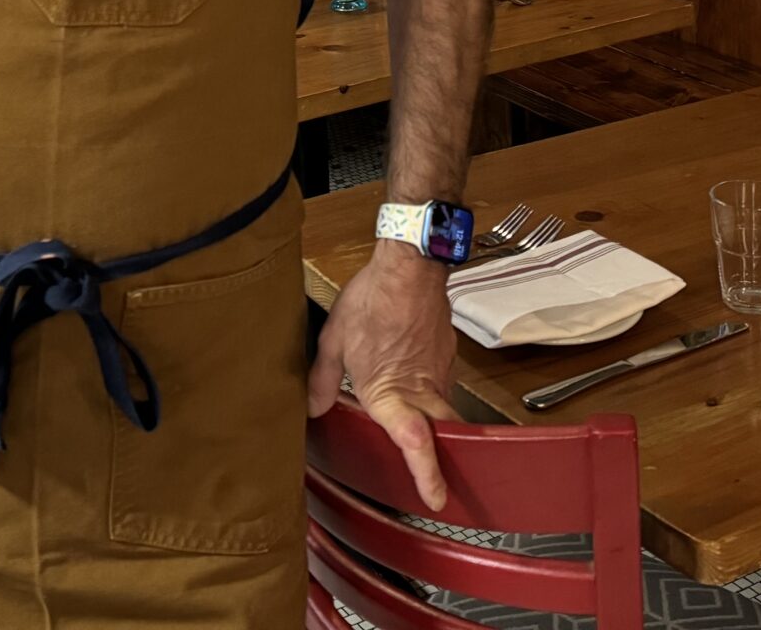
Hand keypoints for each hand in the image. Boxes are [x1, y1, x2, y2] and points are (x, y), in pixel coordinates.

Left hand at [307, 242, 458, 509]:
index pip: (413, 440)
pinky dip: (432, 395)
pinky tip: (413, 383)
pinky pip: (442, 383)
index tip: (433, 497)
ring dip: (435, 427)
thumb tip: (314, 406)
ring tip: (426, 438)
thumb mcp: (335, 338)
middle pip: (443, 433)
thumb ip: (324, 378)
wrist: (409, 263)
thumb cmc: (373, 298)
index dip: (425, 471)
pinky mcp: (446, 354)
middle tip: (442, 488)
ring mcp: (438, 370)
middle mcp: (420, 386)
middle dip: (444, 462)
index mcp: (389, 390)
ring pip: (443, 409)